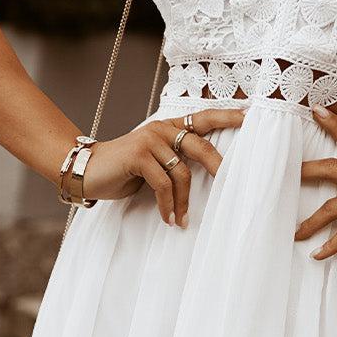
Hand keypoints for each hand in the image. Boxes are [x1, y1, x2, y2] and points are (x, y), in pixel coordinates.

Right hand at [80, 106, 246, 225]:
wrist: (87, 171)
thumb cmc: (123, 170)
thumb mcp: (154, 162)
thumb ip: (175, 160)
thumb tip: (206, 176)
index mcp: (169, 127)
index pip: (203, 118)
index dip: (226, 117)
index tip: (249, 117)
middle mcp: (162, 129)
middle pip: (201, 146)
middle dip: (218, 168)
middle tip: (230, 186)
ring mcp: (150, 140)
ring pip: (182, 173)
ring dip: (183, 202)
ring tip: (182, 219)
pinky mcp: (139, 155)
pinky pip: (164, 184)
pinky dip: (168, 205)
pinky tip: (168, 218)